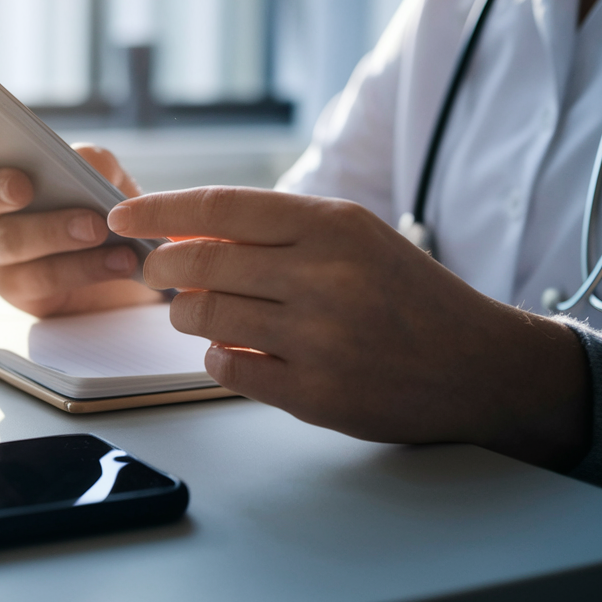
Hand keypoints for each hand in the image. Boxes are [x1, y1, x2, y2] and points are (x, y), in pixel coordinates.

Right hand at [0, 143, 161, 316]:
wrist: (131, 263)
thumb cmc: (104, 209)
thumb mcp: (107, 177)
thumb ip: (94, 161)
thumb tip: (82, 157)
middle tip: (24, 186)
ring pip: (10, 242)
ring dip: (54, 231)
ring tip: (97, 228)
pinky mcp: (21, 292)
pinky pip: (42, 279)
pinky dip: (83, 267)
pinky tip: (116, 260)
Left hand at [107, 187, 591, 470]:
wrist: (479, 364)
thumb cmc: (407, 293)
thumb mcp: (355, 236)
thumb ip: (277, 231)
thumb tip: (184, 230)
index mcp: (332, 226)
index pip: (219, 208)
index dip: (158, 210)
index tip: (122, 215)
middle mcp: (323, 277)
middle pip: (198, 264)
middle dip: (161, 268)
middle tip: (156, 272)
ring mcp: (319, 339)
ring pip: (203, 317)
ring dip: (186, 314)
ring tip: (199, 311)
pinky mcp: (316, 393)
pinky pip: (228, 368)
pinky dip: (218, 356)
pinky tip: (234, 349)